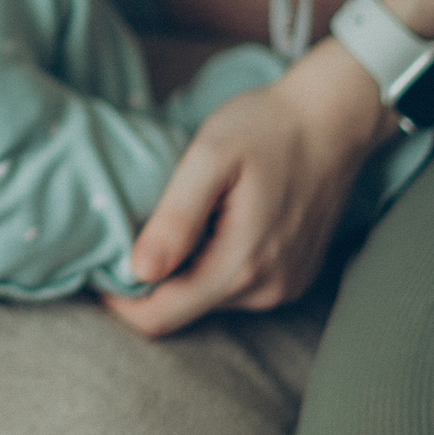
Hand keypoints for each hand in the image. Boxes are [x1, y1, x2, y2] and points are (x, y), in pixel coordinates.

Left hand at [102, 41, 390, 337]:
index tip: (99, 264)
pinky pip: (237, 287)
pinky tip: (214, 223)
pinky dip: (214, 264)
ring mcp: (284, 287)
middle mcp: (266, 291)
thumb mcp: (211, 157)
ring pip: (209, 298)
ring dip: (184, 270)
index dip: (119, 300)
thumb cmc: (269, 127)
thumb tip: (139, 272)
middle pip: (183, 309)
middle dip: (151, 281)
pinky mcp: (293, 277)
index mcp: (241, 266)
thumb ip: (176, 218)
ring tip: (180, 218)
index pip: (161, 317)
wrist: (335, 117)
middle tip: (135, 229)